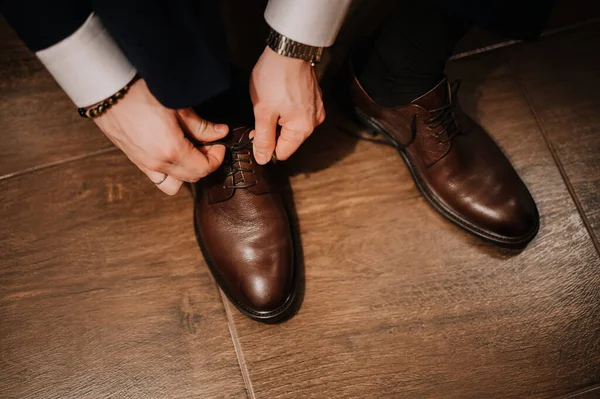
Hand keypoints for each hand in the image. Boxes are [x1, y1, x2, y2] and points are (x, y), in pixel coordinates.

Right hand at [94, 79, 227, 194]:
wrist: (106, 90)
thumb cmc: (139, 93)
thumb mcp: (177, 106)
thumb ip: (200, 125)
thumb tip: (220, 133)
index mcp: (171, 151)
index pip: (203, 168)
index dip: (216, 158)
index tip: (220, 144)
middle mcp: (158, 164)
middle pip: (192, 177)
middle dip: (205, 163)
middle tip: (209, 144)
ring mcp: (144, 165)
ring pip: (174, 184)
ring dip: (186, 172)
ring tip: (189, 151)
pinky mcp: (135, 160)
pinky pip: (157, 177)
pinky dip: (169, 171)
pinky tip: (172, 151)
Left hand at [250, 46, 324, 163]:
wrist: (288, 48)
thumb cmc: (276, 77)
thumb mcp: (263, 112)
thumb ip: (263, 138)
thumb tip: (263, 158)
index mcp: (303, 129)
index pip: (283, 153)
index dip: (266, 147)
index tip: (255, 132)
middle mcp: (314, 121)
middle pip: (288, 139)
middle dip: (272, 130)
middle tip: (260, 112)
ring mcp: (316, 108)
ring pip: (292, 124)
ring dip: (278, 118)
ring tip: (270, 100)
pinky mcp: (313, 97)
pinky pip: (297, 111)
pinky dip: (286, 108)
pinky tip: (278, 95)